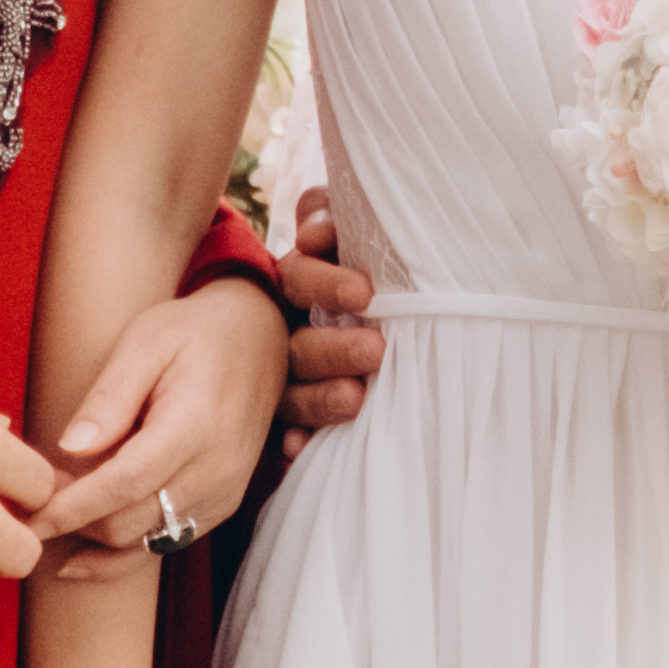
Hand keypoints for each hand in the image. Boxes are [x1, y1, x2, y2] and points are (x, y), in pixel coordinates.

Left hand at [40, 280, 289, 560]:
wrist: (263, 337)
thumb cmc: (197, 333)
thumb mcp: (145, 344)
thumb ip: (109, 398)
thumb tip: (70, 449)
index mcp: (193, 425)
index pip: (123, 484)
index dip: (72, 509)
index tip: (30, 520)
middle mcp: (215, 469)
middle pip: (130, 523)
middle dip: (75, 524)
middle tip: (34, 504)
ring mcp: (224, 491)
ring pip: (146, 543)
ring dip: (95, 543)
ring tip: (55, 524)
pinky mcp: (224, 503)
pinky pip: (168, 542)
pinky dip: (125, 552)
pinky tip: (87, 549)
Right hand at [271, 189, 386, 438]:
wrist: (385, 326)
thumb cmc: (368, 267)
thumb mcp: (350, 236)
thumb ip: (331, 219)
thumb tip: (314, 228)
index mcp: (300, 283)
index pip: (301, 277)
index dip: (324, 282)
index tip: (363, 292)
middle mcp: (286, 331)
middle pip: (298, 341)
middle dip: (332, 348)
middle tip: (375, 350)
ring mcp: (284, 379)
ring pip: (291, 390)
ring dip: (317, 397)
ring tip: (354, 399)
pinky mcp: (289, 420)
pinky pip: (285, 434)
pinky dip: (294, 440)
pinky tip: (298, 448)